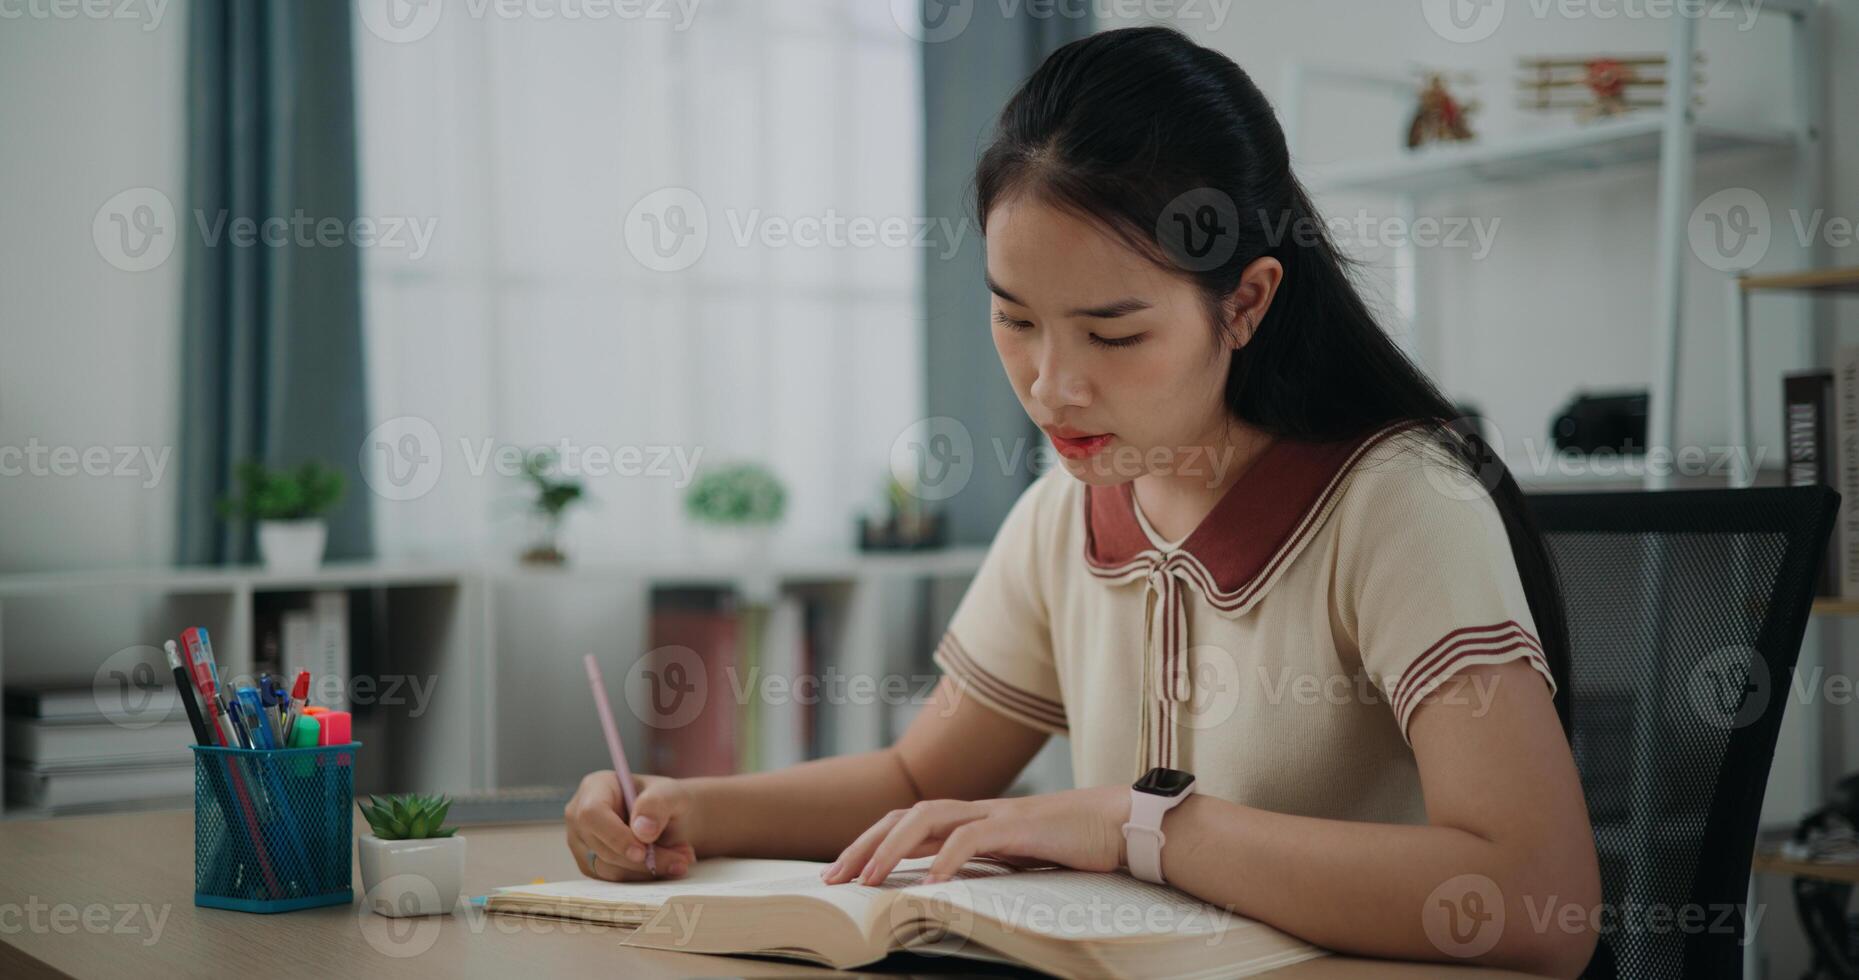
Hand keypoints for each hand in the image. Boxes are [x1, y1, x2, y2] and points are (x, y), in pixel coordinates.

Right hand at [564, 770, 699, 880]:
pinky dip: (642, 877)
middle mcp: (579, 816)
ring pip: (607, 869)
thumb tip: (642, 831)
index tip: (643, 852)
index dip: (615, 836)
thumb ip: (657, 805)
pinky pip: (612, 881)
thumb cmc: (665, 799)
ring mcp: (581, 843)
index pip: (592, 814)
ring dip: (647, 871)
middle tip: (682, 858)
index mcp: (594, 788)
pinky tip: (667, 865)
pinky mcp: (591, 866)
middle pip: (601, 847)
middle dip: (643, 860)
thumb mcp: (670, 793)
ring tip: (681, 859)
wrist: (668, 818)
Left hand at [820, 786, 1129, 885]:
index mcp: (972, 819)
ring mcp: (996, 814)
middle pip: (903, 816)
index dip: (870, 844)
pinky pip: (973, 837)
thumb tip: (944, 893)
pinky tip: (931, 883)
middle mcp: (976, 811)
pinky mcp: (1020, 825)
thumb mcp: (1017, 862)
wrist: (1123, 825)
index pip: (906, 823)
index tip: (842, 875)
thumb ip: (984, 868)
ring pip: (927, 818)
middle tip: (833, 880)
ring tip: (870, 880)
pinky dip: (947, 858)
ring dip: (893, 848)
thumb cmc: (1075, 846)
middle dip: (864, 845)